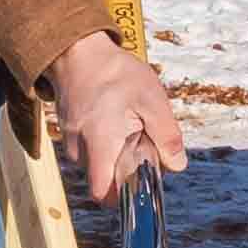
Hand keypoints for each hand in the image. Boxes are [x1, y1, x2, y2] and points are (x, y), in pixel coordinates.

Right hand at [46, 28, 182, 212]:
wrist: (77, 50)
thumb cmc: (115, 73)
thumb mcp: (152, 99)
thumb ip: (167, 136)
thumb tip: (178, 166)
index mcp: (101, 143)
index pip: (103, 192)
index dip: (122, 197)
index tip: (141, 184)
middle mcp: (80, 148)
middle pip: (102, 181)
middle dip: (122, 173)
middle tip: (140, 145)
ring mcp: (70, 141)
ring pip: (95, 165)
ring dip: (112, 157)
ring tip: (126, 127)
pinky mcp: (69, 132)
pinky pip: (88, 150)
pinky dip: (102, 144)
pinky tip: (113, 121)